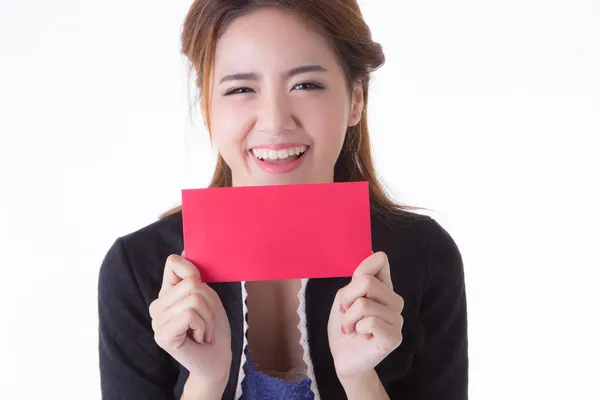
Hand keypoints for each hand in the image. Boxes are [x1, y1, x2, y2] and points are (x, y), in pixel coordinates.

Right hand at [149, 253, 231, 393]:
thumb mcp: (208, 296)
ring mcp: (157, 321)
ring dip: (208, 317)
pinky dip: (203, 325)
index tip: (202, 291)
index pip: (173, 262)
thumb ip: (194, 275)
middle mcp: (157, 305)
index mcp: (167, 292)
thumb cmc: (214, 328)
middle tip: (206, 320)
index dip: (194, 272)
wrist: (216, 359)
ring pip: (194, 298)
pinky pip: (190, 314)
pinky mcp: (162, 335)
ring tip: (203, 330)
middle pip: (191, 282)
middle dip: (209, 301)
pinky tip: (199, 338)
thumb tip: (186, 248)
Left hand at [328, 251, 403, 383]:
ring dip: (349, 318)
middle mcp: (395, 300)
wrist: (343, 357)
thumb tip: (376, 255)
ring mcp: (397, 319)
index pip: (380, 260)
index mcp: (384, 287)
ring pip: (365, 304)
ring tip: (352, 328)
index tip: (352, 290)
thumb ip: (359, 278)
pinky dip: (357, 328)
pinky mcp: (394, 337)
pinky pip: (371, 322)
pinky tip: (361, 336)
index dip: (361, 270)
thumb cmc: (344, 326)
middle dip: (347, 299)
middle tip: (346, 313)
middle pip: (367, 281)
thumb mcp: (345, 297)